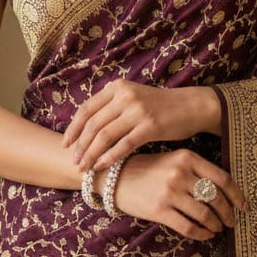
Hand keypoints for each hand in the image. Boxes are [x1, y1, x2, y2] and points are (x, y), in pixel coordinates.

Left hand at [62, 78, 221, 172]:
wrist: (191, 106)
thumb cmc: (160, 106)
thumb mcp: (133, 96)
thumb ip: (112, 106)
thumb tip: (86, 127)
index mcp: (118, 88)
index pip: (87, 109)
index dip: (73, 128)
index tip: (65, 144)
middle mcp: (125, 96)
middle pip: (93, 124)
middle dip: (80, 145)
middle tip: (74, 161)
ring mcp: (137, 111)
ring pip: (104, 136)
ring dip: (91, 154)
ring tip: (84, 167)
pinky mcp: (150, 126)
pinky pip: (123, 145)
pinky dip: (109, 157)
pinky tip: (102, 166)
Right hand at [99, 149, 247, 240]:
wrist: (115, 177)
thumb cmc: (148, 169)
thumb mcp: (173, 160)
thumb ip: (197, 171)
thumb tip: (225, 192)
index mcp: (187, 157)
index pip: (222, 178)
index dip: (237, 195)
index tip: (245, 207)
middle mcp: (180, 173)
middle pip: (216, 198)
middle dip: (228, 214)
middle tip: (232, 222)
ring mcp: (170, 192)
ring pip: (205, 215)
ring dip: (216, 225)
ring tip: (218, 229)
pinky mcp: (159, 210)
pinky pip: (188, 227)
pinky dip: (202, 234)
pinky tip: (206, 235)